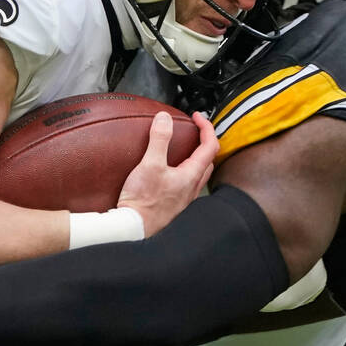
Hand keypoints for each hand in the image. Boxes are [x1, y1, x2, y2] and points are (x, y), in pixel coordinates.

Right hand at [116, 111, 217, 235]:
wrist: (134, 228)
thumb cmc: (143, 202)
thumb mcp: (150, 164)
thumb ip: (159, 139)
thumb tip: (165, 118)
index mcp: (191, 175)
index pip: (210, 146)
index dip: (206, 127)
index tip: (196, 117)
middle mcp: (192, 188)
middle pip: (208, 159)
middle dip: (204, 141)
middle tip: (194, 130)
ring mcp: (184, 197)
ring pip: (199, 172)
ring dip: (196, 156)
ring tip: (183, 147)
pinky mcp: (174, 203)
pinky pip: (186, 182)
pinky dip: (184, 169)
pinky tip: (169, 170)